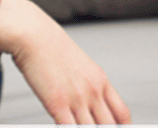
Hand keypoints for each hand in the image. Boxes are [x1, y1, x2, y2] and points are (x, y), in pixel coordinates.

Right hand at [0, 0, 131, 126]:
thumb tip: (89, 102)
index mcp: (101, 81)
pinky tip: (62, 129)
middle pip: (110, 127)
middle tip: (95, 130)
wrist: (35, 35)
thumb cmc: (52, 48)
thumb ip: (88, 84)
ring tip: (77, 128)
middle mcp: (93, 91)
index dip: (122, 129)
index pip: (122, 114)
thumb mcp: (80, 65)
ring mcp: (77, 99)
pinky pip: (69, 129)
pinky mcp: (58, 104)